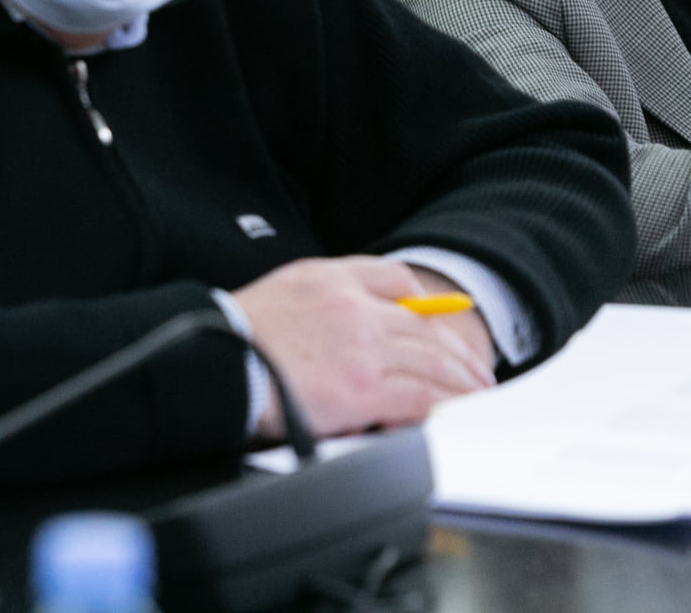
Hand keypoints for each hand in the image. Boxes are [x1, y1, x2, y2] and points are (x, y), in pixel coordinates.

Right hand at [231, 256, 494, 439]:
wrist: (216, 364)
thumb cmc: (234, 336)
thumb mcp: (281, 291)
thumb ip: (321, 297)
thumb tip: (354, 323)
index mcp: (331, 278)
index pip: (395, 279)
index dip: (424, 305)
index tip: (440, 323)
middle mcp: (353, 305)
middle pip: (423, 326)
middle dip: (455, 352)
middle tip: (474, 371)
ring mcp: (361, 346)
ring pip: (429, 360)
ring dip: (458, 381)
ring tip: (474, 394)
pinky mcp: (361, 387)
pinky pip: (417, 396)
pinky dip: (438, 404)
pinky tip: (447, 412)